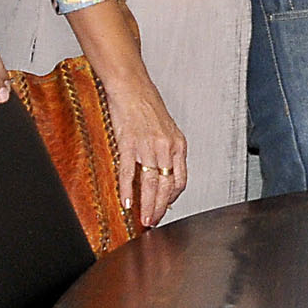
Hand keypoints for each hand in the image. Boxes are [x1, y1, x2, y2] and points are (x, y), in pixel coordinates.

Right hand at [101, 72, 187, 225]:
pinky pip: (129, 171)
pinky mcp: (129, 142)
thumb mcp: (165, 130)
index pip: (180, 179)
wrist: (131, 86)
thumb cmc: (146, 106)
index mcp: (178, 144)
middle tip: (153, 222)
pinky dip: (127, 189)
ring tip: (143, 218)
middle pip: (166, 185)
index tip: (165, 208)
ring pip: (150, 182)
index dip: (172, 198)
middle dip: (160, 207)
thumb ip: (166, 151)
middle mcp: (167, 146)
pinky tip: (127, 201)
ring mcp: (148, 145)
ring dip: (147, 204)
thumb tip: (161, 173)